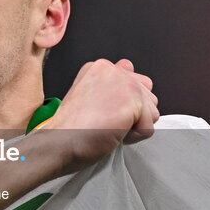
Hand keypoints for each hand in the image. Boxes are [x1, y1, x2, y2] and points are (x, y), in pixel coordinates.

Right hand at [43, 58, 159, 170]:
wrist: (59, 142)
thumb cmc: (70, 129)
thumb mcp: (88, 97)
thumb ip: (111, 87)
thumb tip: (131, 78)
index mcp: (100, 68)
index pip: (134, 82)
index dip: (124, 105)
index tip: (101, 112)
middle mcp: (113, 70)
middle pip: (147, 95)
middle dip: (134, 114)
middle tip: (105, 121)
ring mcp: (124, 83)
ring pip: (151, 111)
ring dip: (134, 126)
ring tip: (108, 127)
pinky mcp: (132, 101)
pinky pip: (148, 128)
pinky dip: (134, 138)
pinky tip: (112, 133)